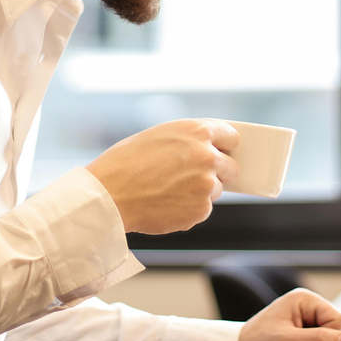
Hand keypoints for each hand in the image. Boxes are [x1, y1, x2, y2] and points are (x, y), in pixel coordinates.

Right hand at [85, 119, 239, 234]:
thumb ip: (188, 141)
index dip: (224, 146)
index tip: (221, 152)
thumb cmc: (125, 163)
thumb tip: (208, 148)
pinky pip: (202, 209)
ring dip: (199, 192)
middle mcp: (208, 156)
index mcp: (197, 131)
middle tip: (194, 177)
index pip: (231, 136)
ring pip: (215, 190)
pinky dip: (188, 209)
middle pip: (230, 166)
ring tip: (168, 191)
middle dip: (217, 172)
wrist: (109, 195)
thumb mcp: (159, 136)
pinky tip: (165, 204)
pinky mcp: (201, 209)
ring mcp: (207, 185)